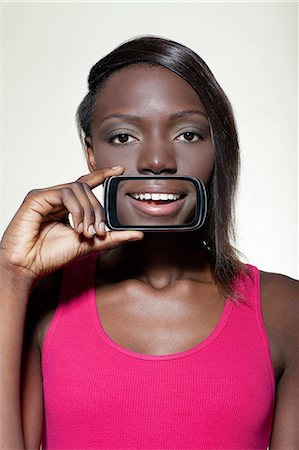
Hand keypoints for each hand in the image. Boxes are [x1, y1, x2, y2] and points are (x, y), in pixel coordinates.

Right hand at [0, 167, 142, 279]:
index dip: (102, 175)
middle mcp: (55, 198)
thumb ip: (111, 237)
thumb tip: (137, 233)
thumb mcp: (88, 245)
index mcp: (65, 206)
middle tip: (99, 230)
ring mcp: (45, 196)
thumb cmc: (49, 256)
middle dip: (98, 209)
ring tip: (87, 232)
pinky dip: (76, 210)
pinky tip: (77, 226)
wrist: (27, 267)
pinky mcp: (36, 198)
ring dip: (88, 211)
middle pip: (85, 189)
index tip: (119, 170)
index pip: (85, 184)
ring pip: (77, 189)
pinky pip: (64, 194)